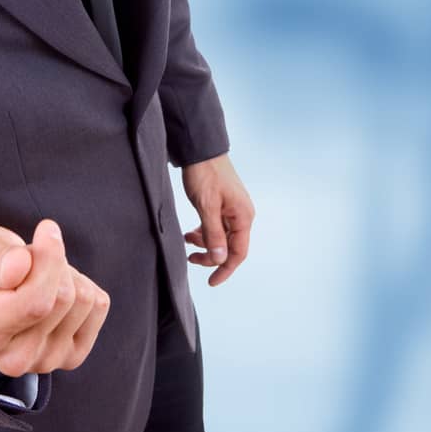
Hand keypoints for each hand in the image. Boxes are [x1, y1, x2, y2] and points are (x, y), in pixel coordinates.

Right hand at [0, 219, 110, 377]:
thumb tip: (21, 265)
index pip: (35, 302)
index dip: (48, 259)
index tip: (47, 228)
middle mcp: (13, 359)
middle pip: (63, 298)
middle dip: (52, 262)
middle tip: (29, 260)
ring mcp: (45, 362)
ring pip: (84, 299)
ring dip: (66, 273)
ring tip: (38, 275)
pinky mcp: (72, 356)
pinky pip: (99, 306)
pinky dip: (82, 285)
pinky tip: (54, 288)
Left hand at [181, 152, 253, 286]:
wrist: (200, 150)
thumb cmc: (205, 174)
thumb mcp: (207, 207)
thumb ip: (214, 234)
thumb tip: (221, 259)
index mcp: (243, 216)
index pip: (238, 253)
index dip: (225, 269)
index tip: (211, 282)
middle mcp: (241, 214)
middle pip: (229, 246)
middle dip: (211, 255)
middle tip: (191, 258)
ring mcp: (232, 209)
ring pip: (221, 237)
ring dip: (205, 243)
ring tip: (187, 241)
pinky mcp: (222, 204)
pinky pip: (215, 226)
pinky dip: (203, 232)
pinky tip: (190, 233)